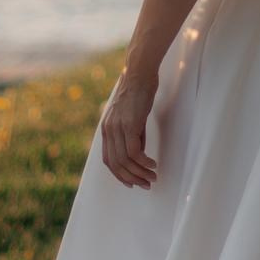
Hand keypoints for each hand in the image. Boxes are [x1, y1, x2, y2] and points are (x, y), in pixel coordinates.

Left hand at [99, 67, 159, 188]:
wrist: (139, 75)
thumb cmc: (138, 95)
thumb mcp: (132, 119)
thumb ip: (133, 137)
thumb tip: (138, 156)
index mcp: (106, 130)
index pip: (108, 160)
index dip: (119, 175)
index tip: (133, 183)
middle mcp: (109, 130)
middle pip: (116, 164)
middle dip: (131, 178)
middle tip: (147, 184)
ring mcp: (118, 127)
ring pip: (126, 160)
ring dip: (140, 172)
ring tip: (153, 177)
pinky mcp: (130, 124)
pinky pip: (134, 152)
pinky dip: (144, 162)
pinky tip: (153, 164)